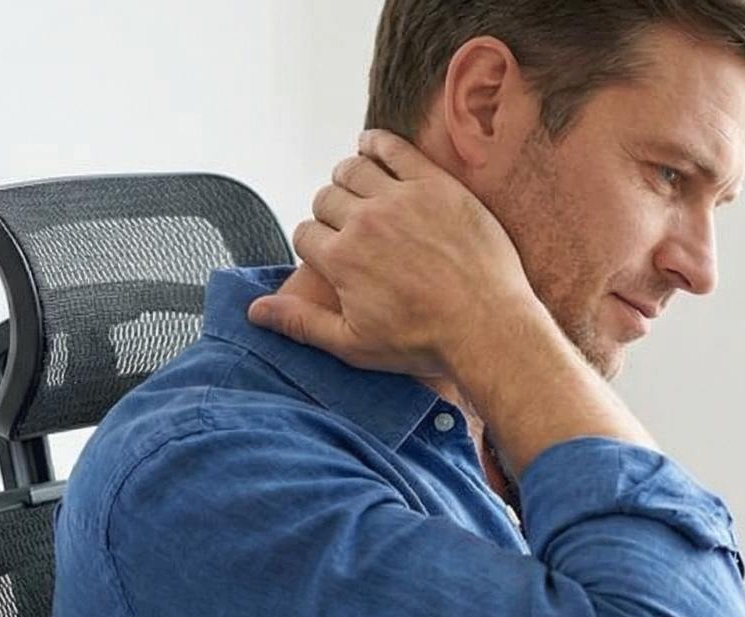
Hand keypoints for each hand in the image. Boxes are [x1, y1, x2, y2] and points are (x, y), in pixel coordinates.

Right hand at [247, 129, 542, 381]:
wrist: (489, 329)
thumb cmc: (427, 344)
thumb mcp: (357, 346)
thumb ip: (304, 324)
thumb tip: (255, 312)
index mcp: (341, 260)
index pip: (304, 234)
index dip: (316, 244)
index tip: (333, 253)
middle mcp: (364, 222)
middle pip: (325, 198)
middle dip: (331, 212)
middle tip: (351, 228)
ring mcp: (399, 199)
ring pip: (352, 168)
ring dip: (349, 178)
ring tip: (360, 193)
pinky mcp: (434, 185)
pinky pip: (393, 146)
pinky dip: (376, 142)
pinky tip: (372, 146)